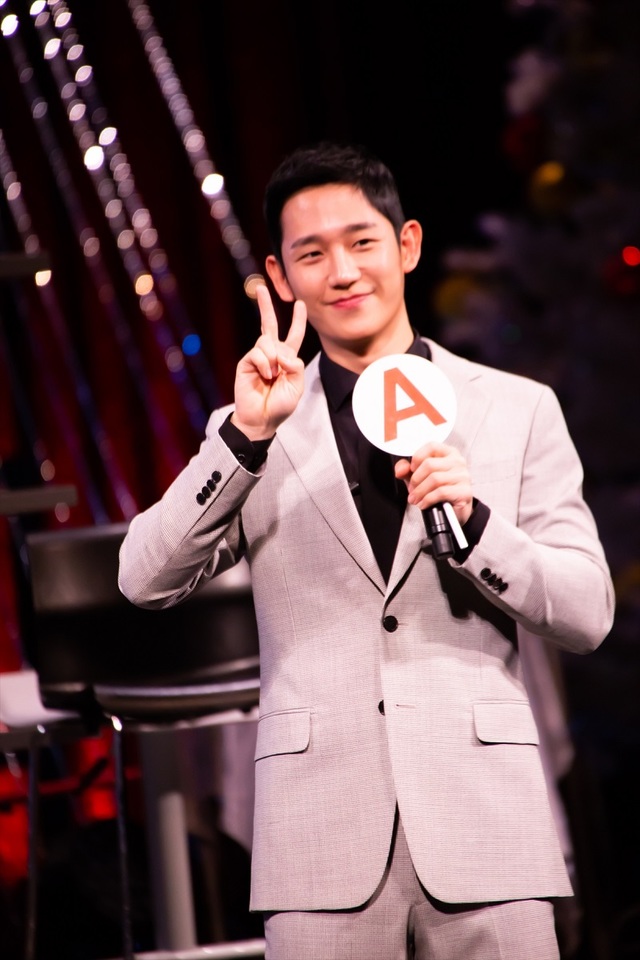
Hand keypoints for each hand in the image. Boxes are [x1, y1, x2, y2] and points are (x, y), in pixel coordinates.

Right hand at [231, 284, 306, 439]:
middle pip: (269, 325)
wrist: (262, 419)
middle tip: (260, 287)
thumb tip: (281, 351)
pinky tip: (265, 376)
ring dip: (274, 358)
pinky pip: (258, 352)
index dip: (297, 320)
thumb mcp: (297, 385)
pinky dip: (265, 364)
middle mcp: (271, 355)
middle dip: (265, 306)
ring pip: (267, 341)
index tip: (300, 304)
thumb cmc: (280, 405)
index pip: (293, 336)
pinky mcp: (246, 362)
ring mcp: (257, 358)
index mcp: (287, 359)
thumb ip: (296, 365)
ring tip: (272, 376)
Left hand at [394, 442, 472, 525]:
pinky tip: (423, 504)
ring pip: (435, 479)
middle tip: (412, 490)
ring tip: (415, 499)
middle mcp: (458, 462)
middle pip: (430, 464)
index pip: (431, 446)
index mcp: (448, 453)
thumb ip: (407, 470)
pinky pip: (441, 492)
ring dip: (420, 492)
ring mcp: (463, 476)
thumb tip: (400, 470)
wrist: (454, 511)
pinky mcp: (464, 491)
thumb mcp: (419, 477)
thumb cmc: (439, 491)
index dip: (417, 458)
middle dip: (416, 479)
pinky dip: (427, 500)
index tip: (412, 469)